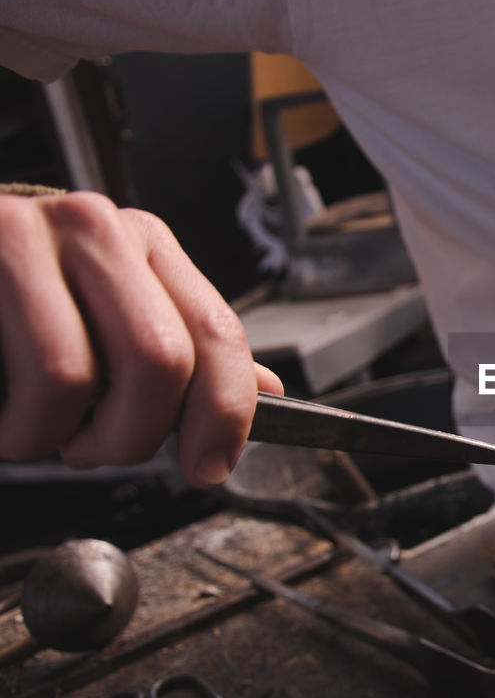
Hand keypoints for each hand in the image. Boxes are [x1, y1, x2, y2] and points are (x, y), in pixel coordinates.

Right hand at [0, 191, 282, 484]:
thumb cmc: (26, 299)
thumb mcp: (115, 308)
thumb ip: (186, 344)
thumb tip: (266, 391)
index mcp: (146, 243)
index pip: (217, 332)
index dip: (224, 413)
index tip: (211, 467)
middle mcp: (94, 230)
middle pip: (158, 361)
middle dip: (130, 436)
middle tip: (94, 448)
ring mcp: (24, 239)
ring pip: (70, 379)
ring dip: (49, 437)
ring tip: (31, 427)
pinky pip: (8, 384)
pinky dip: (8, 426)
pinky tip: (1, 411)